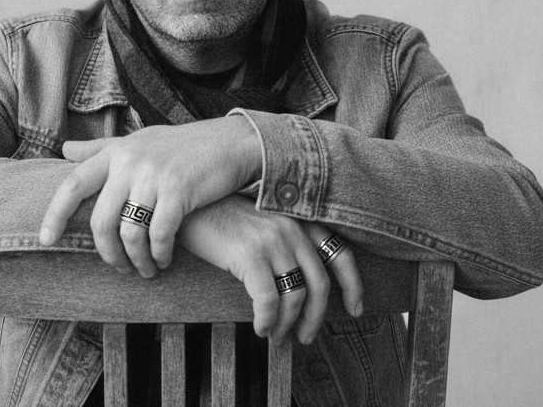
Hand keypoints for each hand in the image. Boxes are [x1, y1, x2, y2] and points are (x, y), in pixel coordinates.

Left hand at [39, 117, 262, 276]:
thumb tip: (64, 150)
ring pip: (130, 233)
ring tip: (147, 268)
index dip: (55, 214)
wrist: (230, 142)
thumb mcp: (139, 141)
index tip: (45, 239)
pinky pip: (159, 235)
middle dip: (107, 253)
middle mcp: (130, 162)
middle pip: (101, 221)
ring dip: (136, 259)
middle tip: (120, 267)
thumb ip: (101, 149)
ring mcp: (154, 176)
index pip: (73, 184)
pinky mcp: (179, 191)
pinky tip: (165, 259)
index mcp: (117, 152)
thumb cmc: (182, 145)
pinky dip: (160, 254)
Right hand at [178, 196, 362, 344]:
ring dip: (286, 324)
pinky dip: (266, 321)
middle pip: (320, 284)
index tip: (356, 309)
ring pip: (295, 296)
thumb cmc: (219, 218)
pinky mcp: (249, 254)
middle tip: (305, 337)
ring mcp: (272, 240)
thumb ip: (284, 244)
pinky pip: (267, 300)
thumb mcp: (261, 224)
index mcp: (298, 219)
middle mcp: (291, 227)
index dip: (353, 285)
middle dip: (316, 318)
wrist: (186, 205)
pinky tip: (259, 328)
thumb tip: (299, 289)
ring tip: (275, 336)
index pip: (340, 252)